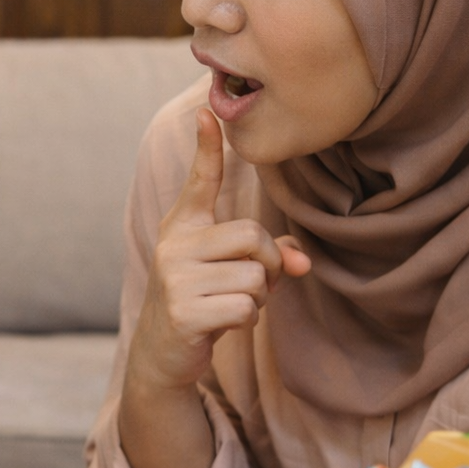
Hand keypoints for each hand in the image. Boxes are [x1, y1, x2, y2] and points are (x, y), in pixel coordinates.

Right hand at [130, 108, 310, 395]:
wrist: (163, 354)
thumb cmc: (205, 302)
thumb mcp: (232, 273)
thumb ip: (271, 257)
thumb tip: (304, 262)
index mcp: (183, 227)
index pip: (200, 183)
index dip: (206, 149)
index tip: (206, 113)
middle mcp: (175, 246)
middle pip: (252, 236)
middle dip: (268, 264)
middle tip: (252, 284)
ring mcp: (175, 278)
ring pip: (254, 277)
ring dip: (256, 298)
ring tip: (228, 305)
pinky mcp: (183, 311)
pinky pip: (245, 307)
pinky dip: (246, 320)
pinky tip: (221, 324)